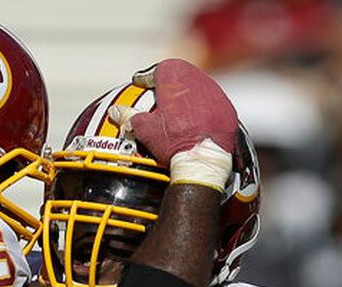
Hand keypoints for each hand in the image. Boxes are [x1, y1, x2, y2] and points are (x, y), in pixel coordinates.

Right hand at [110, 59, 236, 191]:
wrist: (203, 160)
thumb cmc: (172, 141)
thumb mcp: (145, 129)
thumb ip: (128, 116)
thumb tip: (114, 111)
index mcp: (175, 78)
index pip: (157, 70)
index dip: (145, 77)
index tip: (139, 82)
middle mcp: (198, 80)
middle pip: (180, 74)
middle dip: (168, 81)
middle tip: (158, 90)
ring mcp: (215, 94)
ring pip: (198, 86)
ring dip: (186, 92)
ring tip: (176, 104)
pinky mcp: (227, 108)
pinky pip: (211, 102)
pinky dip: (202, 106)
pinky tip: (195, 117)